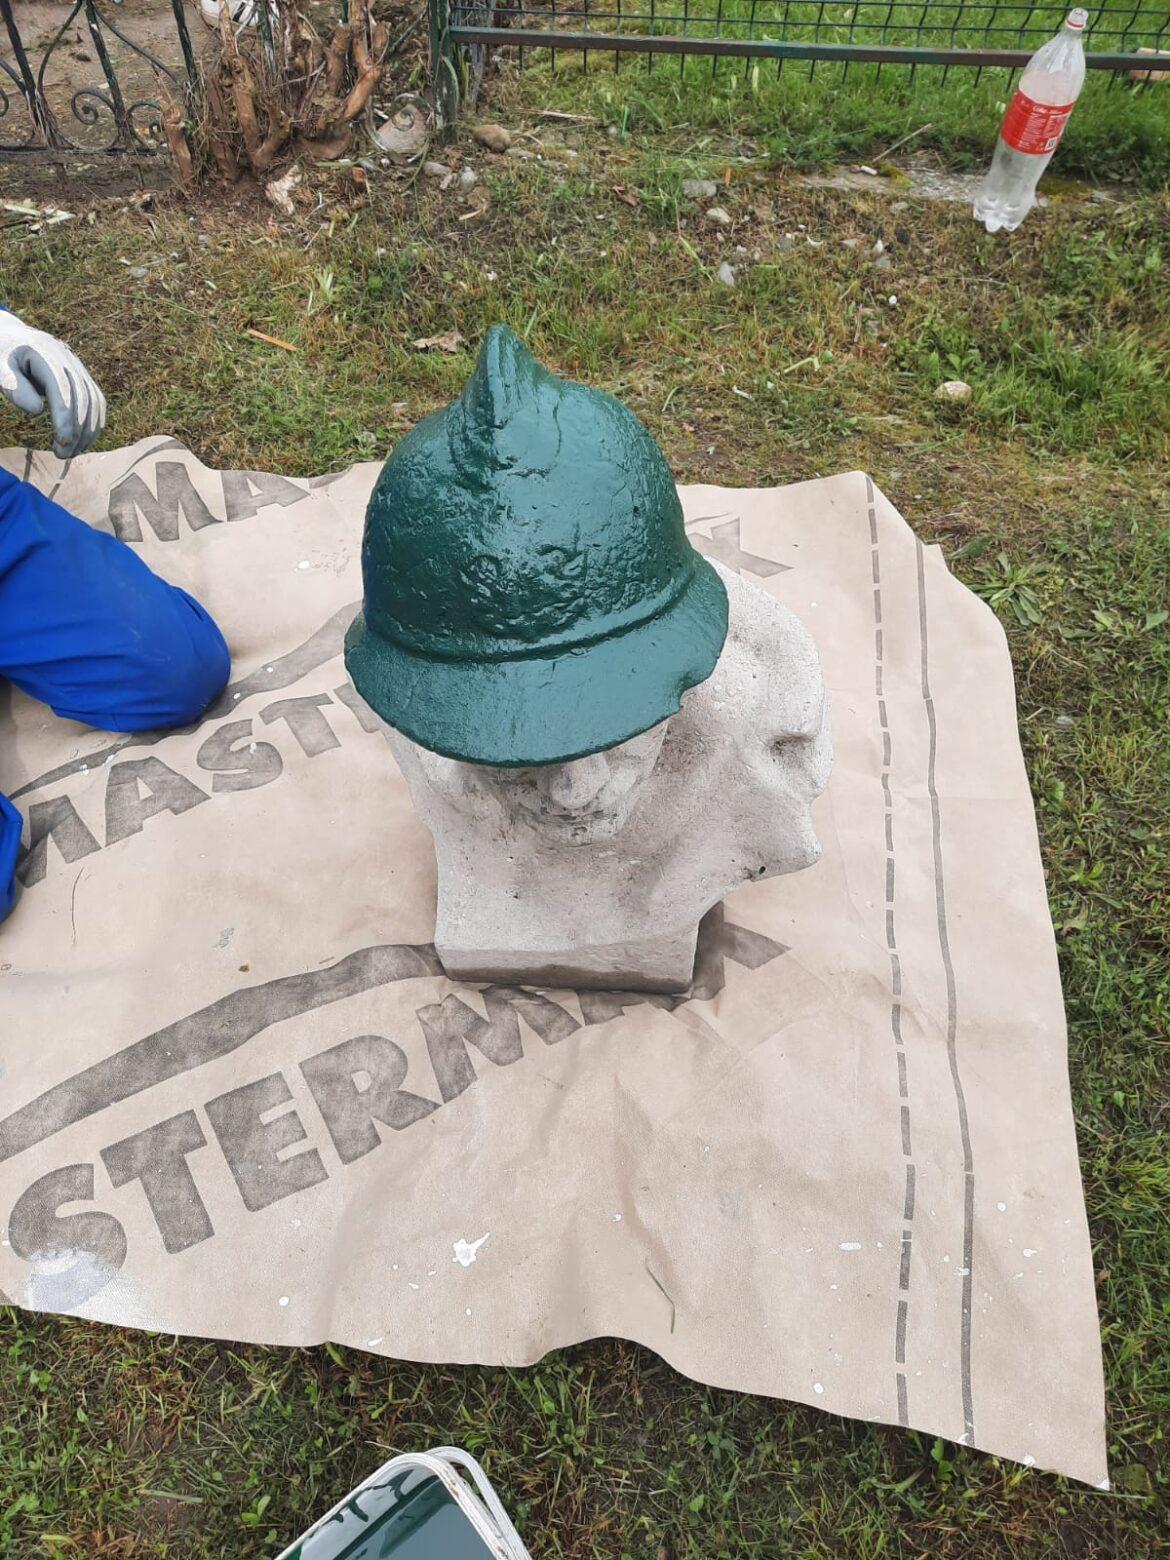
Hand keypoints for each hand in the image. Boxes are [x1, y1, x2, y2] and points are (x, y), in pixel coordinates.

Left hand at [0, 311, 106, 459]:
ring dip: (88, 431)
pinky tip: (83, 441)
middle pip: (82, 398)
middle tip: (63, 455)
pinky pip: (97, 401)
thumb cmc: (3, 357)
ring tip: (72, 452)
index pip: (63, 390)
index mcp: (45, 353)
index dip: (66, 418)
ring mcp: (78, 366)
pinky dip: (94, 424)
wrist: (14, 338)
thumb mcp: (0, 368)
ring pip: (94, 402)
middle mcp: (67, 358)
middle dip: (77, 431)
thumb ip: (15, 387)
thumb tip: (37, 411)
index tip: (62, 443)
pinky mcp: (83, 376)